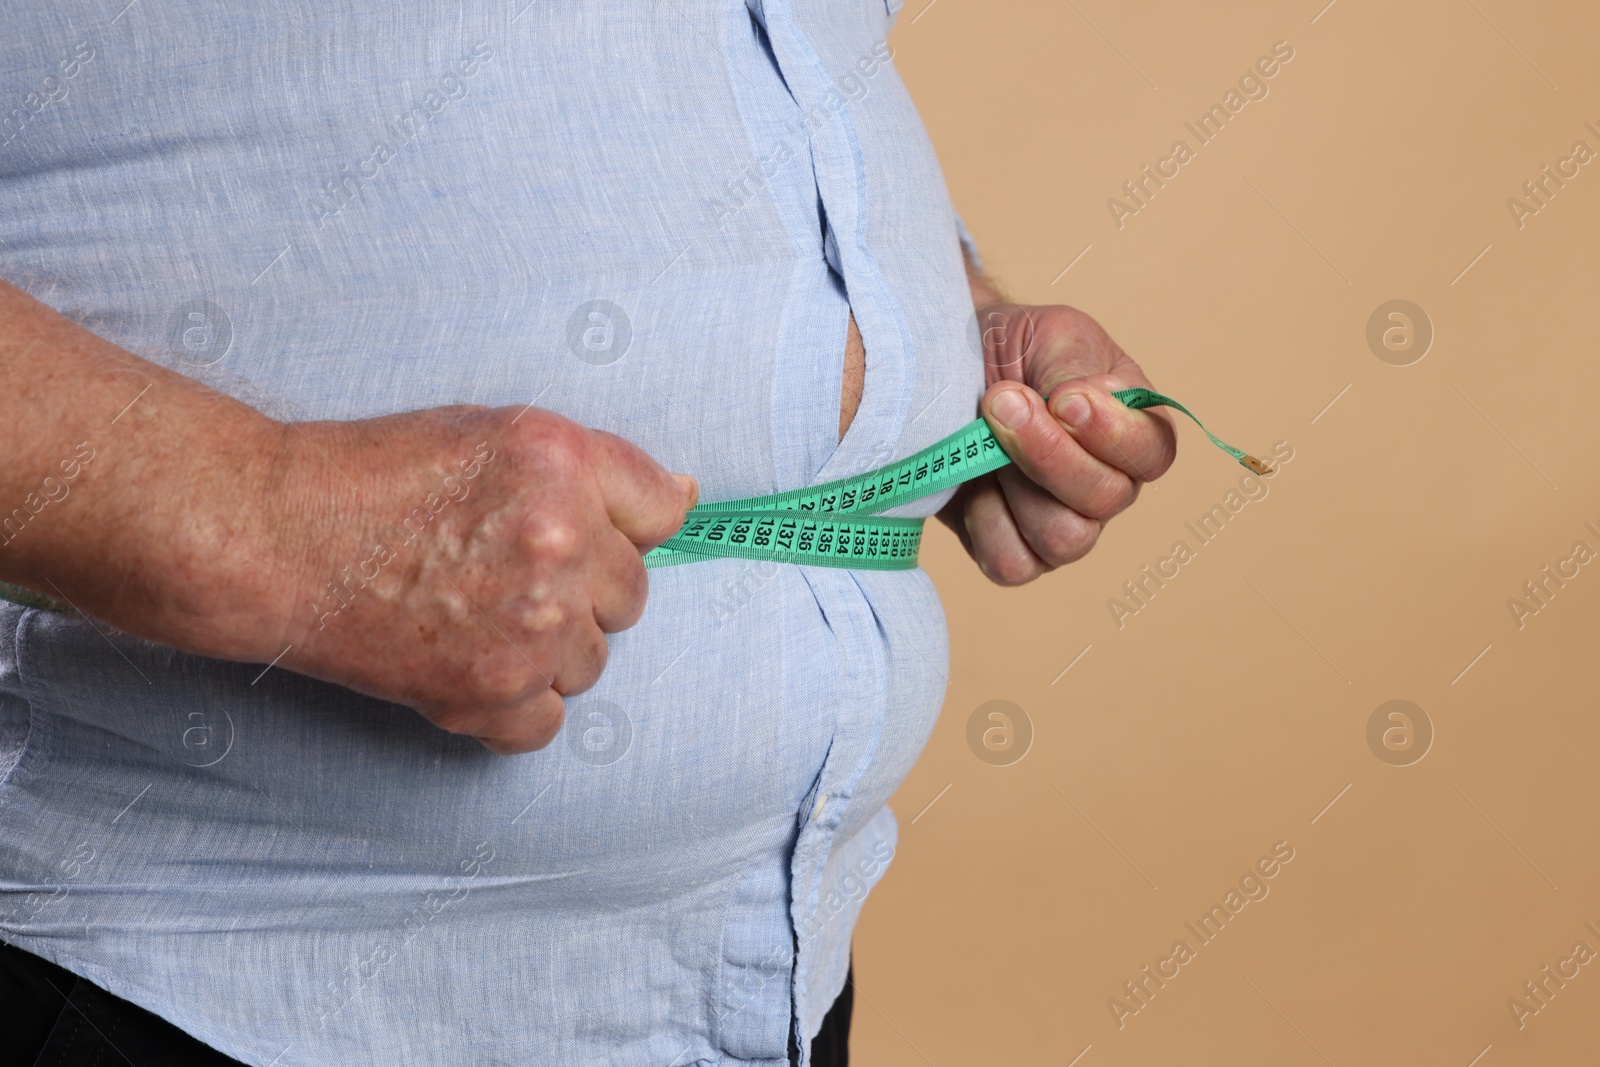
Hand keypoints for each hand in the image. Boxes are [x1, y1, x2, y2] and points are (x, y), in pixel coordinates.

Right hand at [263, 406, 695, 753]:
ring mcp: (530, 623)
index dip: (616, 525)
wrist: (274, 537)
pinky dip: (513, 706)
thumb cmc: (372, 477)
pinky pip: (548, 721)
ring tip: (470, 615)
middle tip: (500, 575)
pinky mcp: (491, 692)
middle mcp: (560, 541)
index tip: (578, 536)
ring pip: (592, 662)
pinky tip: (464, 663)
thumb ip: (595, 468)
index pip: (659, 510)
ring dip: (547, 650)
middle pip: (630, 595)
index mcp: (563, 462)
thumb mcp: (492, 432)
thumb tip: (686, 500)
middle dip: (581, 591)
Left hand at [938, 303, 1176, 584]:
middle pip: (1105, 500)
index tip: (1062, 399)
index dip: (1112, 433)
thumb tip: (1078, 405)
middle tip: (1000, 400)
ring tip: (984, 439)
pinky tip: (971, 483)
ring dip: (1015, 484)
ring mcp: (1067, 526)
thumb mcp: (1053, 335)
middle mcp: (1109, 486)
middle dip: (1047, 452)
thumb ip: (1076, 369)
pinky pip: (1013, 563)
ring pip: (1064, 538)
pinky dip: (985, 522)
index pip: (1152, 453)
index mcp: (1133, 430)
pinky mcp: (1017, 553)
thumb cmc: (1010, 350)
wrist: (943, 373)